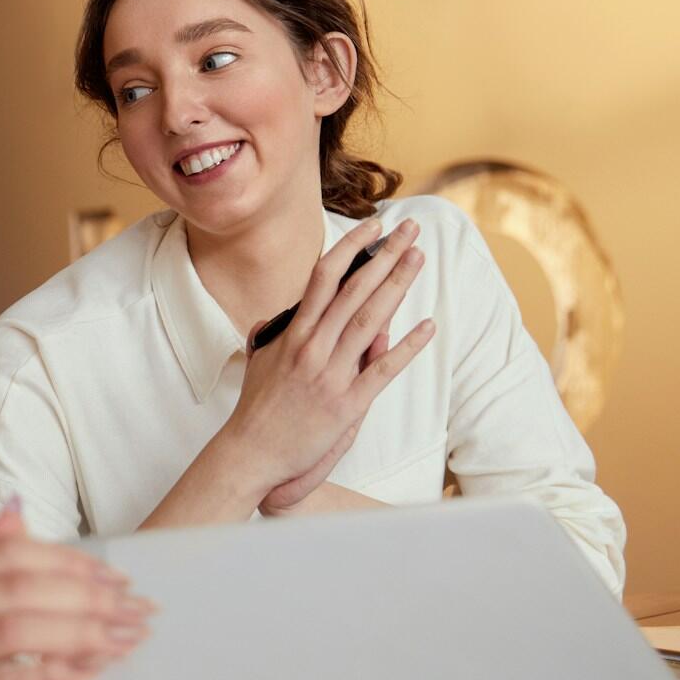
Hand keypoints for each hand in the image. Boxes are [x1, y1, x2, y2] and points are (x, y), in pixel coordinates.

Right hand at [0, 504, 151, 679]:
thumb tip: (16, 512)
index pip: (8, 554)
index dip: (68, 561)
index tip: (113, 578)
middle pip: (19, 588)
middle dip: (87, 596)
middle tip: (133, 609)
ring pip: (16, 630)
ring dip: (81, 633)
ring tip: (121, 641)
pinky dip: (54, 676)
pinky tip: (87, 676)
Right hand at [221, 218, 435, 497]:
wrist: (251, 452)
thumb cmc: (255, 409)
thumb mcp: (258, 361)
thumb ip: (271, 334)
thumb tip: (280, 317)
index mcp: (294, 334)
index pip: (324, 277)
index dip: (351, 248)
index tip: (372, 228)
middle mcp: (313, 347)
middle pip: (354, 290)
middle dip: (385, 256)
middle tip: (409, 230)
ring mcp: (331, 374)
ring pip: (370, 320)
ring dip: (397, 286)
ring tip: (418, 258)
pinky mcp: (346, 404)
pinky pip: (382, 370)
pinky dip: (407, 347)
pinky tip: (428, 326)